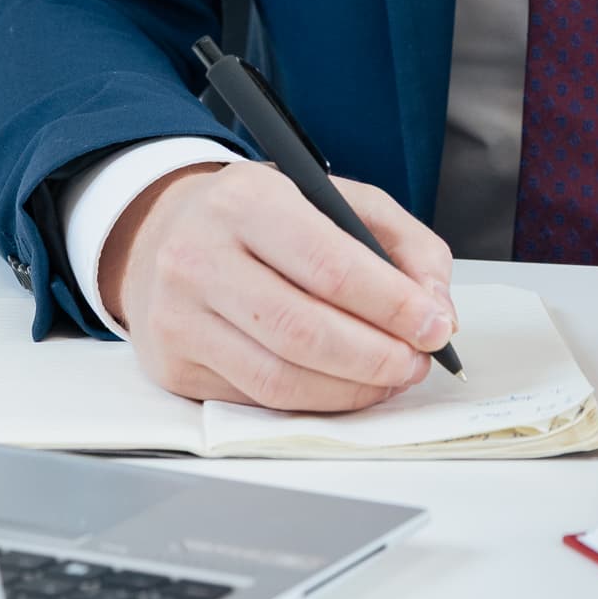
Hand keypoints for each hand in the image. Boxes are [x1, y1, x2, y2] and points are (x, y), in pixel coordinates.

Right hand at [99, 160, 458, 411]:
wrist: (161, 234)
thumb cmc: (257, 218)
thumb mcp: (331, 197)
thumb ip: (400, 241)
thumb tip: (436, 308)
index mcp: (245, 199)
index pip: (330, 265)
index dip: (392, 305)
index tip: (435, 326)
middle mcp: (199, 256)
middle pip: (304, 331)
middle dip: (377, 357)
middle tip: (417, 362)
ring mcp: (178, 316)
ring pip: (279, 379)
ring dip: (350, 390)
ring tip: (388, 378)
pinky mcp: (172, 365)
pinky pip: (255, 400)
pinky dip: (312, 401)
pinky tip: (340, 386)